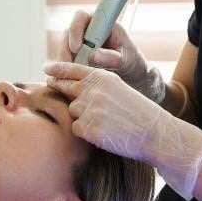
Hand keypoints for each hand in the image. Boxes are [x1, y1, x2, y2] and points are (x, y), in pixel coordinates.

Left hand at [44, 61, 201, 200]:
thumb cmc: (138, 112)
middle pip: (66, 88)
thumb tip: (74, 87)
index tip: (47, 68)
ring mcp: (90, 109)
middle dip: (59, 87)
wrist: (154, 132)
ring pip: (72, 111)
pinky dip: (86, 133)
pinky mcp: (90, 128)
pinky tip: (103, 133)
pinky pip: (77, 129)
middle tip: (50, 83)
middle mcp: (94, 90)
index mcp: (103, 78)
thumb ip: (97, 85)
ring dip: (82, 117)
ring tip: (105, 121)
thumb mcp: (119, 88)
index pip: (74, 69)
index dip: (58, 69)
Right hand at [58, 10, 164, 103]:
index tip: (77, 48)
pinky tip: (70, 81)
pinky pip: (65, 60)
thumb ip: (113, 58)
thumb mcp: (127, 60)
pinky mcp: (75, 55)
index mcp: (102, 22)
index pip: (82, 16)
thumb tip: (94, 55)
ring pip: (64, 48)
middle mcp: (88, 29)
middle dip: (66, 51)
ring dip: (65, 62)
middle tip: (70, 68)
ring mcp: (80, 41)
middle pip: (68, 33)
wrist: (131, 73)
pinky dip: (66, 70)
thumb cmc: (131, 61)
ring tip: (70, 77)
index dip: (76, 29)